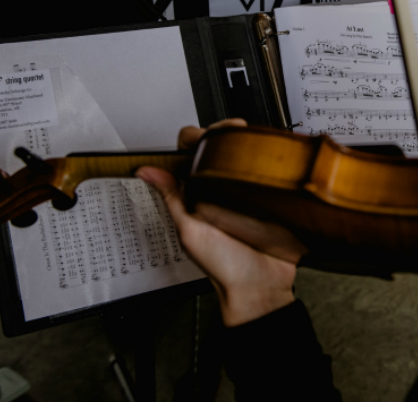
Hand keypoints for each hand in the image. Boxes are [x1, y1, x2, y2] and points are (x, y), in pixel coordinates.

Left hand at [137, 119, 305, 326]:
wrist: (261, 286)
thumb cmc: (225, 267)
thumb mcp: (190, 231)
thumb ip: (172, 199)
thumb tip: (146, 172)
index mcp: (197, 194)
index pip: (191, 154)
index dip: (195, 138)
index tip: (202, 135)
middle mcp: (221, 191)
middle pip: (220, 148)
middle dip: (224, 132)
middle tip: (232, 130)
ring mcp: (247, 194)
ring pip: (246, 156)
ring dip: (249, 142)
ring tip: (250, 136)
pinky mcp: (270, 199)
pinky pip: (270, 174)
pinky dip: (271, 160)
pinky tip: (271, 154)